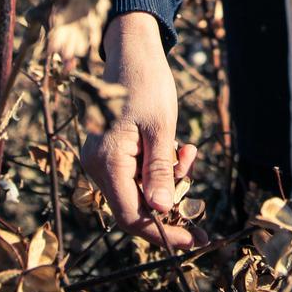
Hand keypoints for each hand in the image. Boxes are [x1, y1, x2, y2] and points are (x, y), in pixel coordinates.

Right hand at [81, 13, 205, 248]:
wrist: (131, 51)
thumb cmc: (146, 83)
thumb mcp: (161, 128)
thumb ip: (159, 171)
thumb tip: (161, 211)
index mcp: (107, 161)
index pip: (132, 216)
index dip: (163, 233)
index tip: (194, 239)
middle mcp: (96, 165)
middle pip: (136, 205)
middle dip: (170, 198)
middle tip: (193, 171)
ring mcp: (101, 160)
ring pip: (138, 191)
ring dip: (167, 179)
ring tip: (186, 149)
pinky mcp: (109, 153)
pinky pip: (136, 175)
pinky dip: (158, 168)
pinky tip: (175, 147)